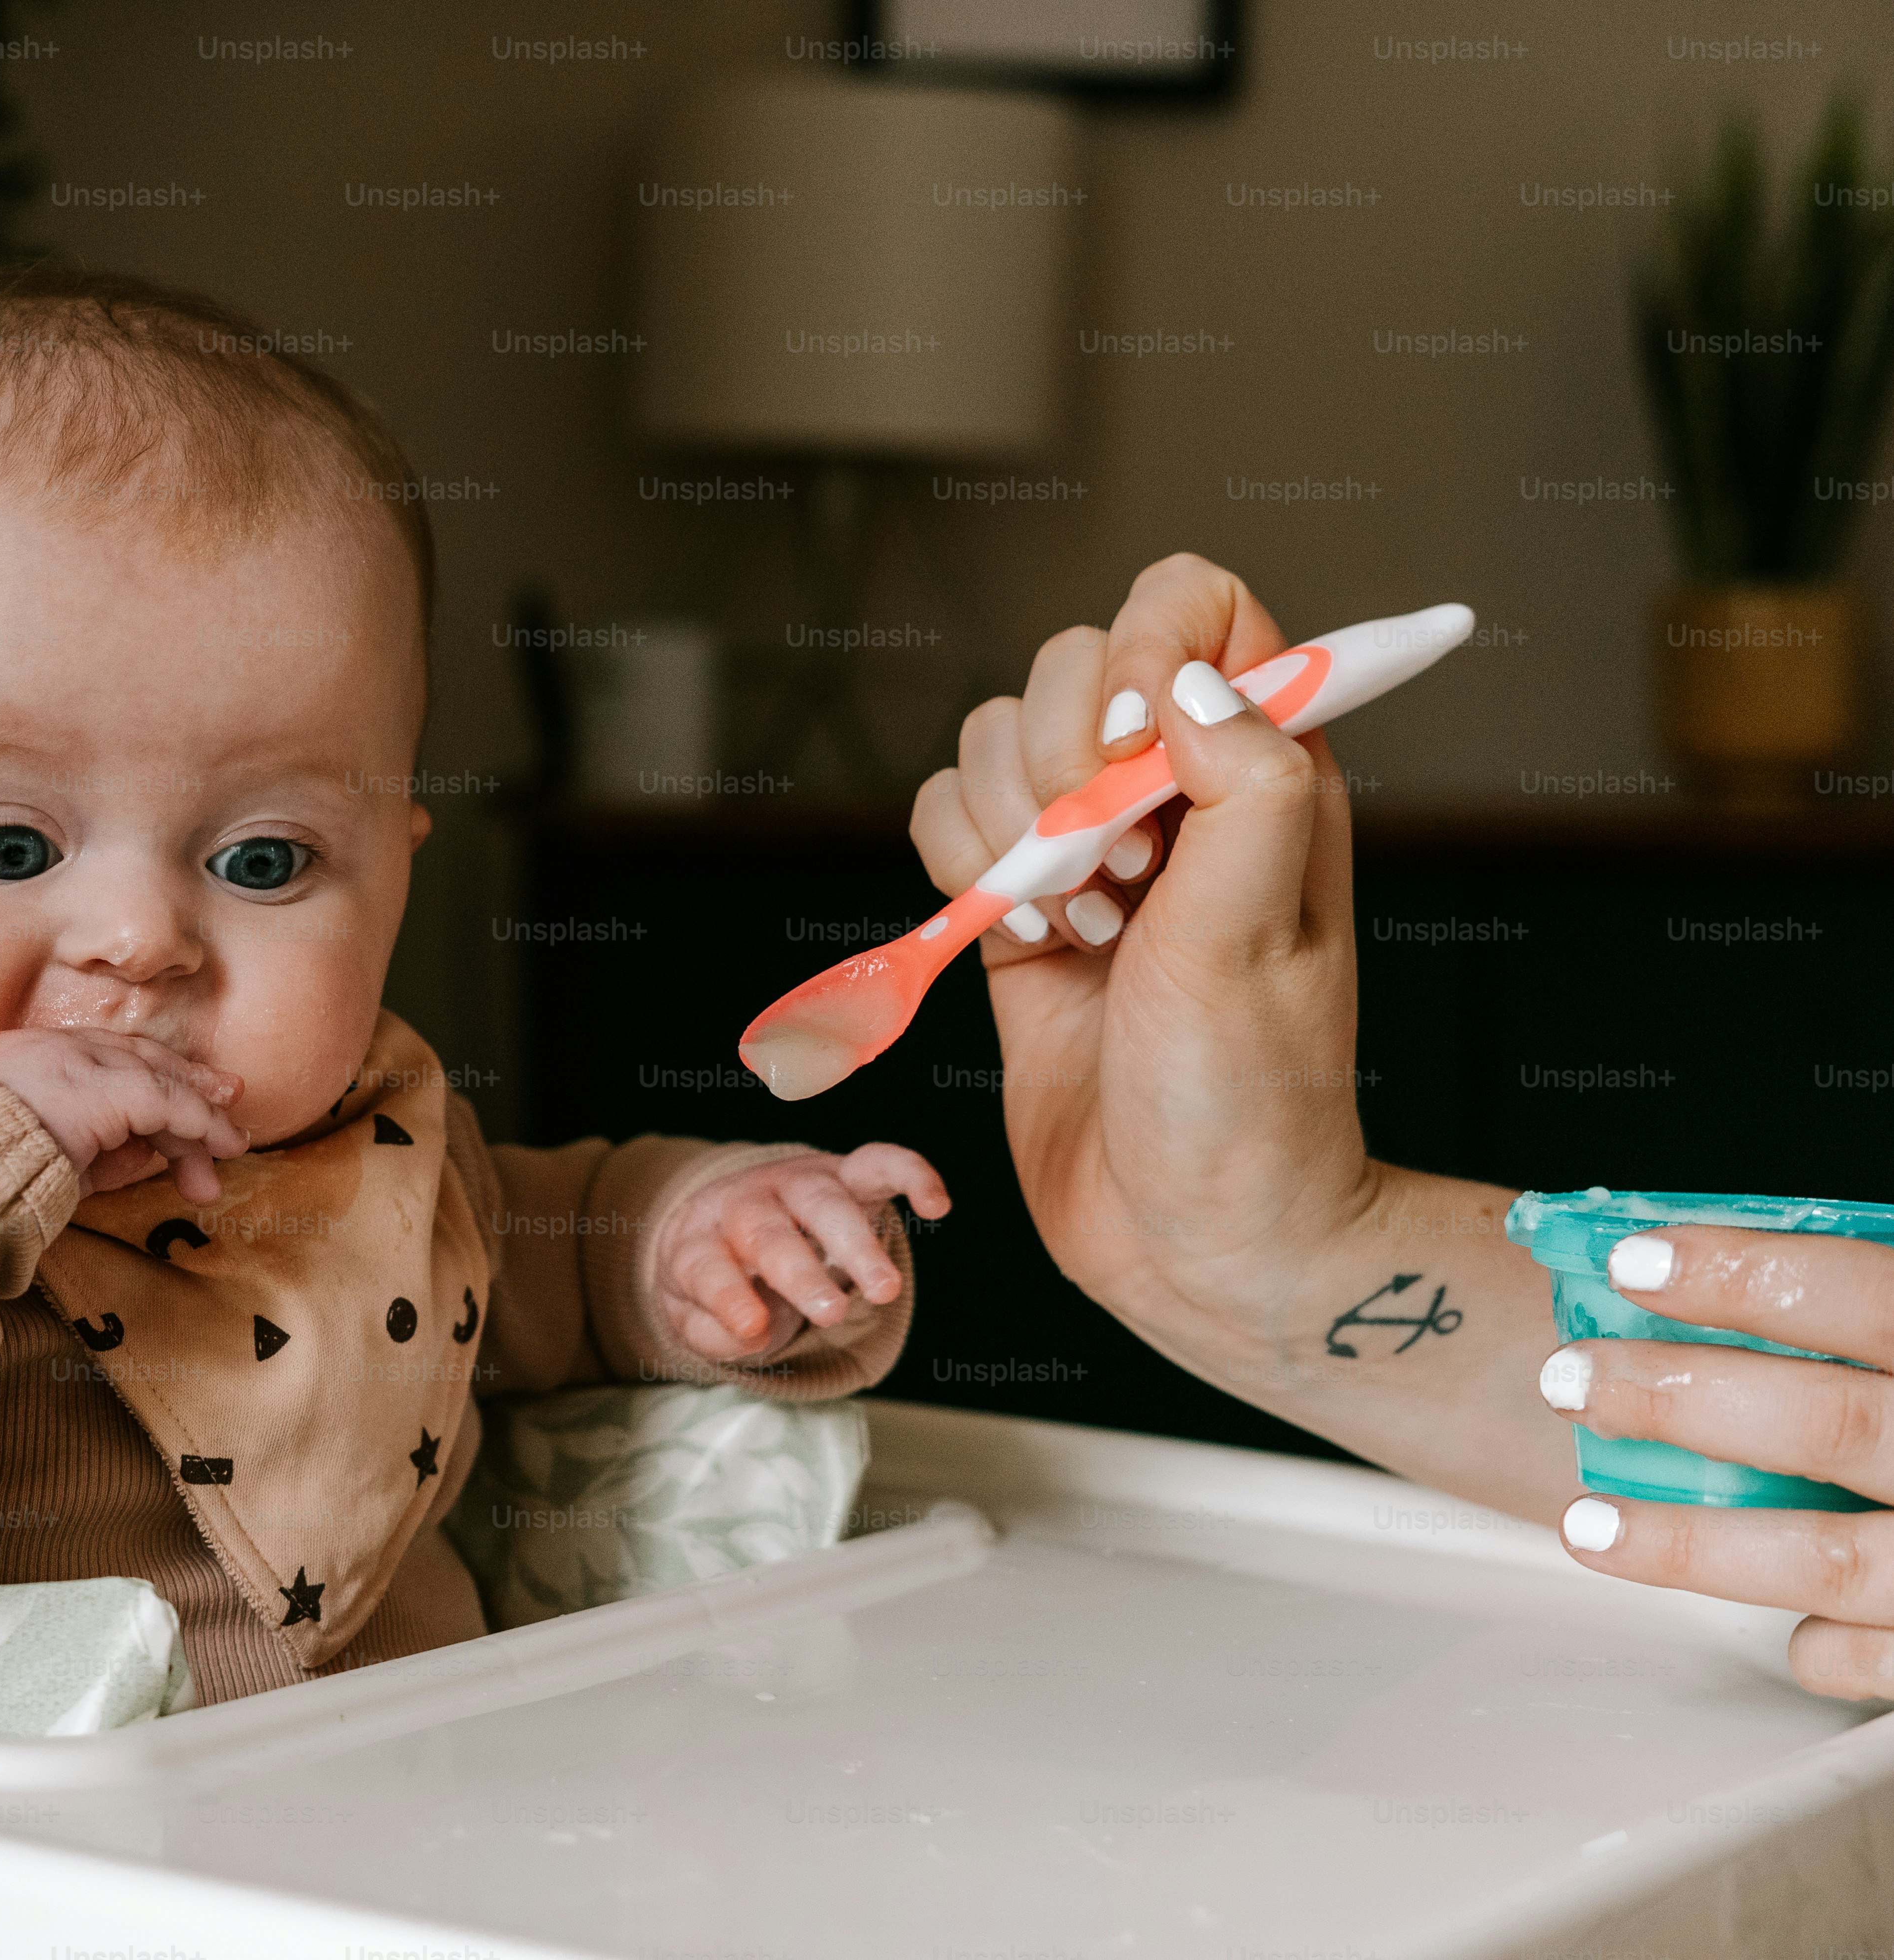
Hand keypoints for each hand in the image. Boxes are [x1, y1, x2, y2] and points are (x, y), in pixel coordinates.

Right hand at [0, 1027, 247, 1203]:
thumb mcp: (35, 1161)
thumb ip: (86, 1153)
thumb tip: (141, 1157)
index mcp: (21, 1061)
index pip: (100, 1058)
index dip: (147, 1073)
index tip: (183, 1095)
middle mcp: (48, 1050)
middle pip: (135, 1058)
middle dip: (186, 1081)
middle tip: (228, 1101)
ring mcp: (70, 1063)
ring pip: (153, 1080)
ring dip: (197, 1116)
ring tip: (231, 1146)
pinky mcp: (95, 1088)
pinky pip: (161, 1102)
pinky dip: (194, 1123)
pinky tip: (216, 1145)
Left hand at [655, 1144, 947, 1360]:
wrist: (730, 1214)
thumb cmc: (718, 1273)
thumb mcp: (693, 1313)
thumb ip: (711, 1331)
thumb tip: (752, 1331)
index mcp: (699, 1238)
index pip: (707, 1265)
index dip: (727, 1296)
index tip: (751, 1325)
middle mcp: (747, 1202)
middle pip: (769, 1231)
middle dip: (801, 1272)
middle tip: (829, 1313)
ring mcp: (797, 1184)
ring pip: (824, 1202)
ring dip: (857, 1244)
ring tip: (884, 1290)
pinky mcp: (844, 1174)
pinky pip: (879, 1163)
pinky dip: (910, 1175)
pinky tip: (937, 1204)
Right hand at [905, 553, 1377, 1371]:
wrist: (1195, 1237)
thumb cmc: (1253, 1100)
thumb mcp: (1262, 933)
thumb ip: (1241, 784)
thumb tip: (1179, 680)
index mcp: (1265, 769)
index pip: (1198, 607)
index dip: (1141, 649)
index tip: (1130, 749)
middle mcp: (1174, 790)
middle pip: (1068, 665)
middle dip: (1056, 763)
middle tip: (1112, 876)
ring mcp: (1089, 848)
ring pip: (990, 742)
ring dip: (1007, 830)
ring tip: (1079, 927)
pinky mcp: (1014, 909)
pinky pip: (944, 824)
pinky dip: (956, 869)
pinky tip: (1025, 943)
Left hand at [1539, 1225, 1893, 1701]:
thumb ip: (1889, 1301)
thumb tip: (1767, 1255)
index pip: (1867, 1293)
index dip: (1747, 1274)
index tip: (1632, 1262)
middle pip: (1832, 1424)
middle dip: (1686, 1401)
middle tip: (1569, 1381)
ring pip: (1839, 1562)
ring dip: (1699, 1548)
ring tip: (1586, 1526)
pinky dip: (1832, 1653)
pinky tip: (1783, 1637)